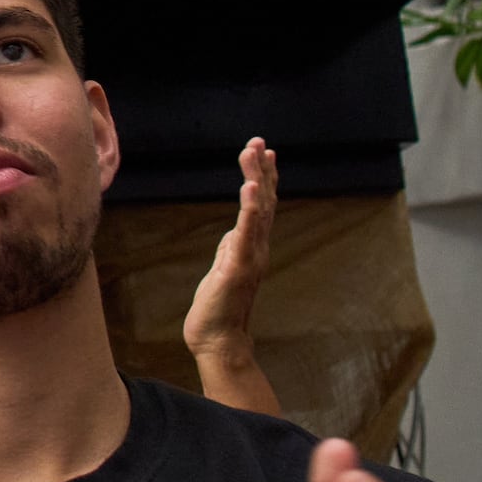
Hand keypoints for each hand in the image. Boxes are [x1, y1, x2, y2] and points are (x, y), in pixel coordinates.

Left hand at [186, 137, 279, 411]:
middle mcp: (257, 249)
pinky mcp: (237, 268)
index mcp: (251, 247)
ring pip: (258, 212)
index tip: (264, 151)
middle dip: (262, 170)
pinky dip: (250, 210)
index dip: (264, 178)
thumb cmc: (219, 306)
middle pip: (263, 202)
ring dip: (257, 180)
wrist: (218, 339)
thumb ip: (232, 249)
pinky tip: (249, 188)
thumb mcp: (225, 267)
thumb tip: (233, 234)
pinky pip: (246, 234)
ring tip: (256, 154)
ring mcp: (250, 258)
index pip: (261, 206)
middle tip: (260, 142)